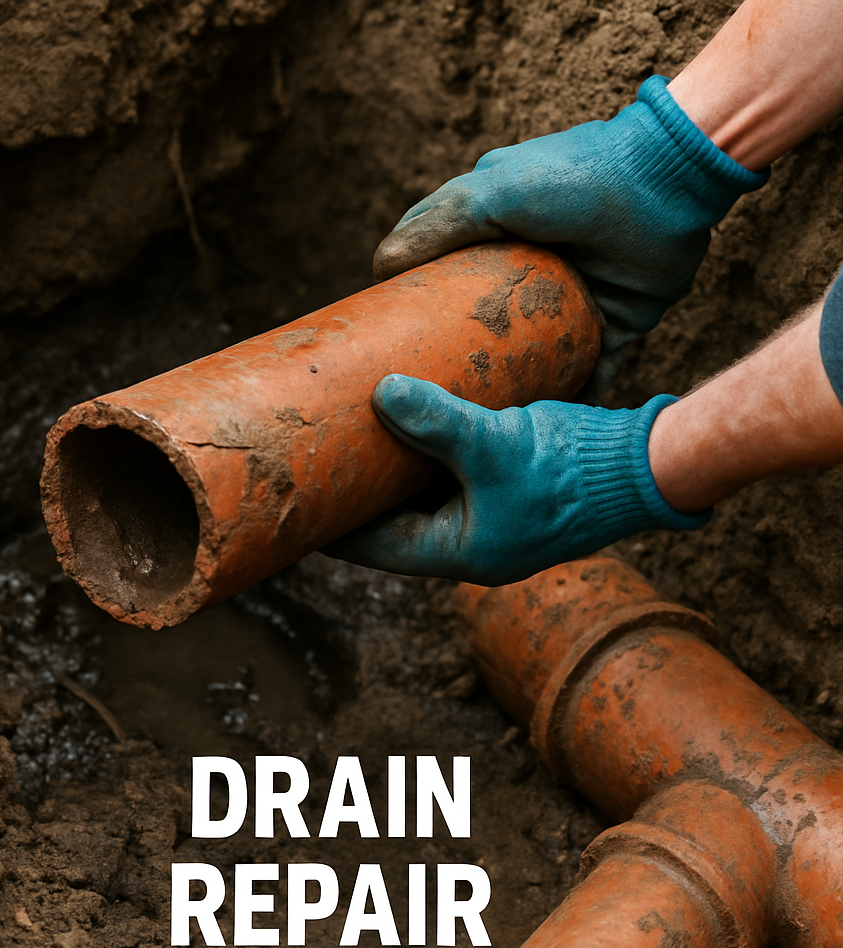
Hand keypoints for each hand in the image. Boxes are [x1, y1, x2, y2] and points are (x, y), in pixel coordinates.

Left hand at [323, 375, 708, 585]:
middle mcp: (473, 540)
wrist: (651, 465)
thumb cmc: (575, 469)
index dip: (335, 525)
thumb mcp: (496, 444)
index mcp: (461, 552)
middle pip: (395, 520)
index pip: (375, 548)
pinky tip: (412, 418)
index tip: (299, 501)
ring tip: (358, 433)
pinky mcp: (512, 487)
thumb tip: (381, 393)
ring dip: (396, 468)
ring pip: (424, 494)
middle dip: (361, 491)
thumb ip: (437, 420)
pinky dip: (429, 451)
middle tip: (320, 459)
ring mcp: (494, 515)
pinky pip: (452, 473)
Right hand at [374, 77, 768, 390]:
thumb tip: (380, 265)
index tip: (390, 339)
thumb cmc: (574, 178)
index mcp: (498, 232)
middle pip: (486, 320)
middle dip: (464, 355)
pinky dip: (575, 395)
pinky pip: (590, 371)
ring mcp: (571, 298)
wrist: (668, 185)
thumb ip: (437, 224)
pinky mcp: (610, 324)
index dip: (417, 299)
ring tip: (483, 421)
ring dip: (513, 384)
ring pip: (533, 353)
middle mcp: (530, 268)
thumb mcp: (493, 193)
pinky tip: (550, 427)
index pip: (445, 268)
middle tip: (433, 392)